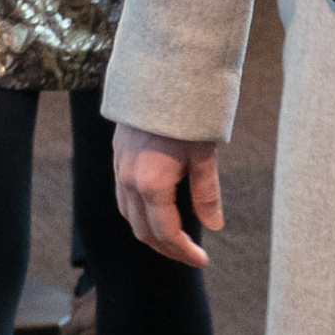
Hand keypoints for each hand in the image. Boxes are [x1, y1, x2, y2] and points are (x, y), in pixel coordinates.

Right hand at [111, 123, 223, 268]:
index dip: (183, 251)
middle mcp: (128, 180)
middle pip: (142, 230)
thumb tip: (215, 225)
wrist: (160, 74)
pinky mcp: (118, 155)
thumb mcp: (204, 153)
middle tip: (190, 256)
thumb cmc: (187, 112)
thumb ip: (207, 192)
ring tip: (174, 238)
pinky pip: (123, 196)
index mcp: (151, 184)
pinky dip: (139, 212)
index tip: (202, 260)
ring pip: (129, 214)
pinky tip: (156, 210)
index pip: (165, 232)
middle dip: (166, 248)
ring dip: (150, 232)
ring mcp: (119, 168)